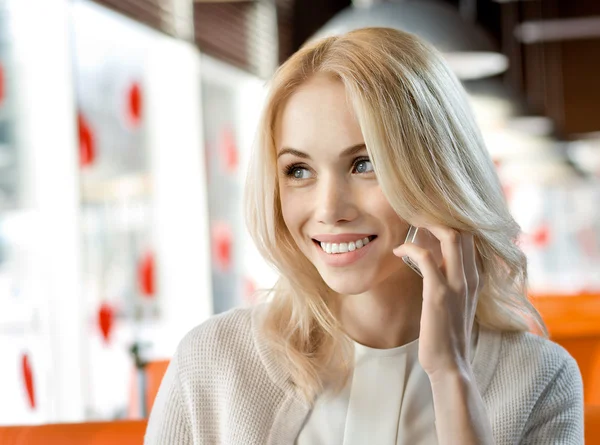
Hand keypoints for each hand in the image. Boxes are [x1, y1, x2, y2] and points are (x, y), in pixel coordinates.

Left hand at [393, 225, 481, 379]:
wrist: (451, 365)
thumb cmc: (448, 332)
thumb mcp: (456, 300)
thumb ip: (452, 278)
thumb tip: (436, 257)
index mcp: (476, 276)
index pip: (472, 234)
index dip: (452, 218)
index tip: (428, 213)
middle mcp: (472, 276)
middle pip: (465, 227)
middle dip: (440, 214)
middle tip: (417, 211)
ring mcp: (457, 284)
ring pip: (451, 236)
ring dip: (427, 223)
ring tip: (410, 222)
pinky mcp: (439, 294)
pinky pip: (426, 257)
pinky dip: (410, 248)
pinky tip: (398, 251)